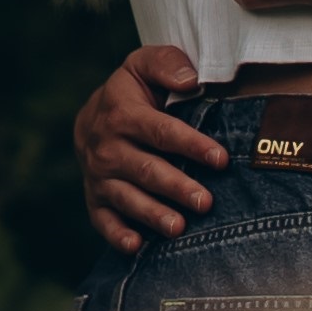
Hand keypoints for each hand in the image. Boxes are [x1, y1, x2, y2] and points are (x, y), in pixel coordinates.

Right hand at [75, 43, 221, 251]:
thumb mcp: (144, 64)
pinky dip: (118, 235)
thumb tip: (190, 81)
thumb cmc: (133, 91)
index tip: (221, 159)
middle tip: (206, 201)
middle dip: (177, 187)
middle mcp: (107, 147)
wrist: (91, 117)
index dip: (192, 145)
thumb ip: (167, 63)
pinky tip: (137, 247)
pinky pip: (103, 221)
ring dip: (153, 214)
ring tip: (179, 227)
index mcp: (122, 113)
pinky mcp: (96, 200)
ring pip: (128, 198)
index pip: (162, 131)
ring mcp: (99, 176)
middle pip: (147, 170)